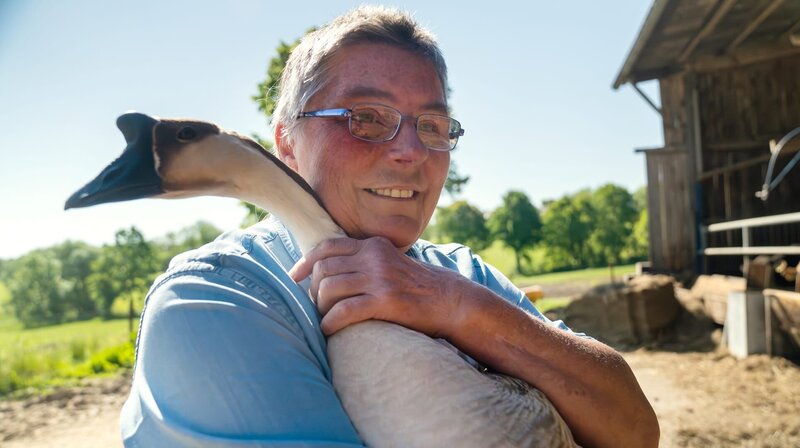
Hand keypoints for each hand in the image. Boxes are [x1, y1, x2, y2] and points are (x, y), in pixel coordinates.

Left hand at [289, 236, 467, 336]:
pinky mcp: (385, 301)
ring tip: (325, 318)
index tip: (294, 276)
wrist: (449, 301)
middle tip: (317, 305)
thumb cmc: (416, 287)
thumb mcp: (390, 262)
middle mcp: (374, 258)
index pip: (328, 246)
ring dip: (320, 307)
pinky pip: (345, 311)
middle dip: (314, 289)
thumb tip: (330, 270)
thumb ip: (365, 260)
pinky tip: (330, 329)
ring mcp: (380, 279)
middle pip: (324, 269)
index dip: (305, 262)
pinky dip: (330, 322)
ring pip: (330, 289)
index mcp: (373, 245)